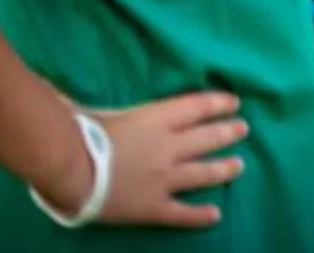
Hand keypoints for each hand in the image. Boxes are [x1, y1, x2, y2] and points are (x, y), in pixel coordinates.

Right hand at [77, 91, 249, 228]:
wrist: (70, 171)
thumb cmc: (78, 135)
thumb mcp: (96, 111)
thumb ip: (98, 106)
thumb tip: (70, 97)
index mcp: (156, 119)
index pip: (197, 106)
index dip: (218, 104)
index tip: (234, 102)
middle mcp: (168, 147)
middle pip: (207, 138)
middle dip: (228, 132)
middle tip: (243, 129)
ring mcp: (164, 178)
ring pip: (204, 173)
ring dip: (224, 169)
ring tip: (238, 166)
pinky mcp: (153, 207)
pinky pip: (182, 213)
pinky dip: (200, 215)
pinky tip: (214, 215)